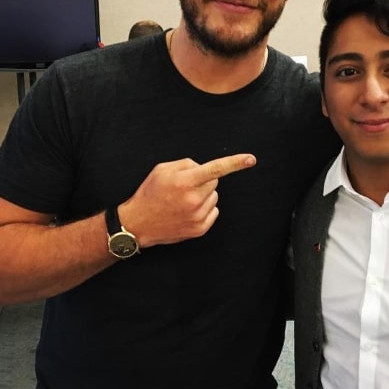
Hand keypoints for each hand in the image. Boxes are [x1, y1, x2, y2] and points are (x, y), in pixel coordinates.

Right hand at [119, 153, 256, 245]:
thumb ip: (187, 164)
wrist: (138, 223)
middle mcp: (194, 199)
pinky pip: (213, 211)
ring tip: (183, 200)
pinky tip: (187, 211)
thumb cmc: (150, 193)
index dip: (235, 163)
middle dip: (203, 181)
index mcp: (185, 182)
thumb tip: (203, 168)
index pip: (216, 169)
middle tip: (185, 186)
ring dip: (203, 195)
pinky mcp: (199, 229)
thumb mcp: (163, 169)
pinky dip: (204, 208)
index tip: (251, 159)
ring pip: (214, 197)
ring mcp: (198, 216)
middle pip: (214, 182)